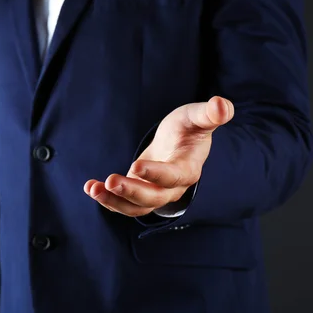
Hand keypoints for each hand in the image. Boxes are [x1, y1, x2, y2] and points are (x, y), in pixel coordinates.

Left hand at [84, 96, 233, 216]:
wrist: (179, 143)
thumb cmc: (188, 128)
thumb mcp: (196, 116)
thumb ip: (209, 113)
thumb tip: (222, 105)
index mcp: (187, 168)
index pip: (174, 176)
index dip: (156, 174)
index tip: (135, 166)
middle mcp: (172, 187)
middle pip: (153, 198)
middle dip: (131, 192)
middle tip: (110, 182)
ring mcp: (155, 193)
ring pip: (136, 207)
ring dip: (114, 201)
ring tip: (93, 189)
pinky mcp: (139, 193)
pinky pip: (123, 204)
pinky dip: (107, 199)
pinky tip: (90, 188)